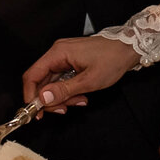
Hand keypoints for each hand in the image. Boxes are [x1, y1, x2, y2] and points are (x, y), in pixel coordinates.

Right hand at [19, 34, 138, 112]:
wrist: (129, 48)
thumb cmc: (112, 59)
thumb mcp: (88, 81)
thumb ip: (63, 91)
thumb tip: (42, 98)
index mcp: (58, 53)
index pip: (32, 75)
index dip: (30, 95)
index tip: (36, 111)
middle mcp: (58, 53)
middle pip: (41, 81)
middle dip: (51, 99)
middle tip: (63, 110)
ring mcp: (64, 57)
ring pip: (53, 83)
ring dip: (63, 97)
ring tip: (80, 101)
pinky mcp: (71, 62)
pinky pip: (62, 80)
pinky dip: (69, 91)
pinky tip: (81, 96)